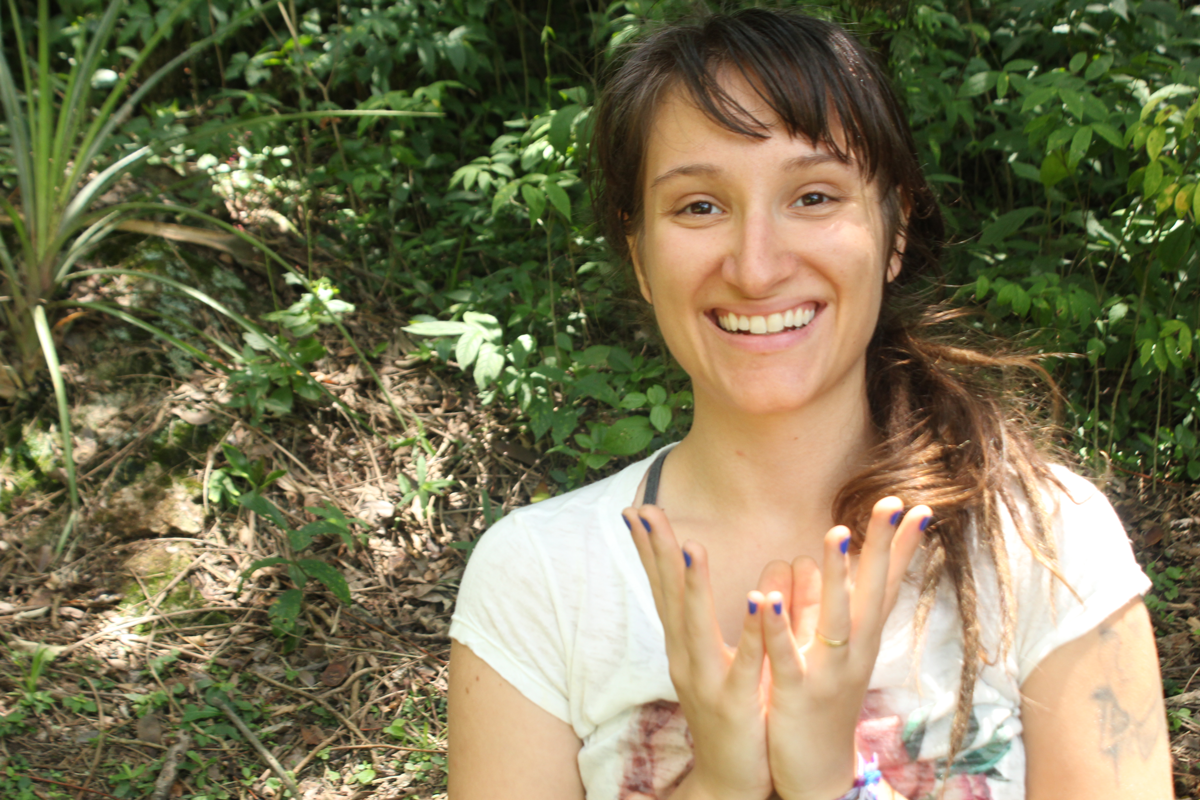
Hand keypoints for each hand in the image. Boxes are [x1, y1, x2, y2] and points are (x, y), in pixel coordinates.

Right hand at [625, 504, 773, 799]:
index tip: (638, 509)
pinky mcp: (737, 703)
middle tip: (646, 511)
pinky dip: (751, 632)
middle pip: (668, 597)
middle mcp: (685, 658)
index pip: (661, 588)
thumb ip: (704, 620)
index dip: (650, 549)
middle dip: (658, 553)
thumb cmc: (725, 710)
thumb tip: (693, 578)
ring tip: (693, 546)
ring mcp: (708, 681)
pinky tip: (758, 602)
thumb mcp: (709, 660)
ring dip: (694, 586)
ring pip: (698, 627)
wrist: (729, 778)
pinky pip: (746, 664)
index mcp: (682, 645)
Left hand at [762, 499, 926, 799]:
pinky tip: (765, 599)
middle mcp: (854, 651)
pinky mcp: (797, 695)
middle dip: (880, 545)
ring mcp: (829, 672)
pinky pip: (786, 657)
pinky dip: (777, 628)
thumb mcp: (841, 650)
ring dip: (835, 576)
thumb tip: (848, 557)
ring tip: (836, 533)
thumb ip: (842, 605)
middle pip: (871, 590)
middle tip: (890, 502)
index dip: (900, 546)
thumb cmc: (826, 699)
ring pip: (835, 617)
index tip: (917, 504)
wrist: (818, 771)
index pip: (885, 583)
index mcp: (862, 638)